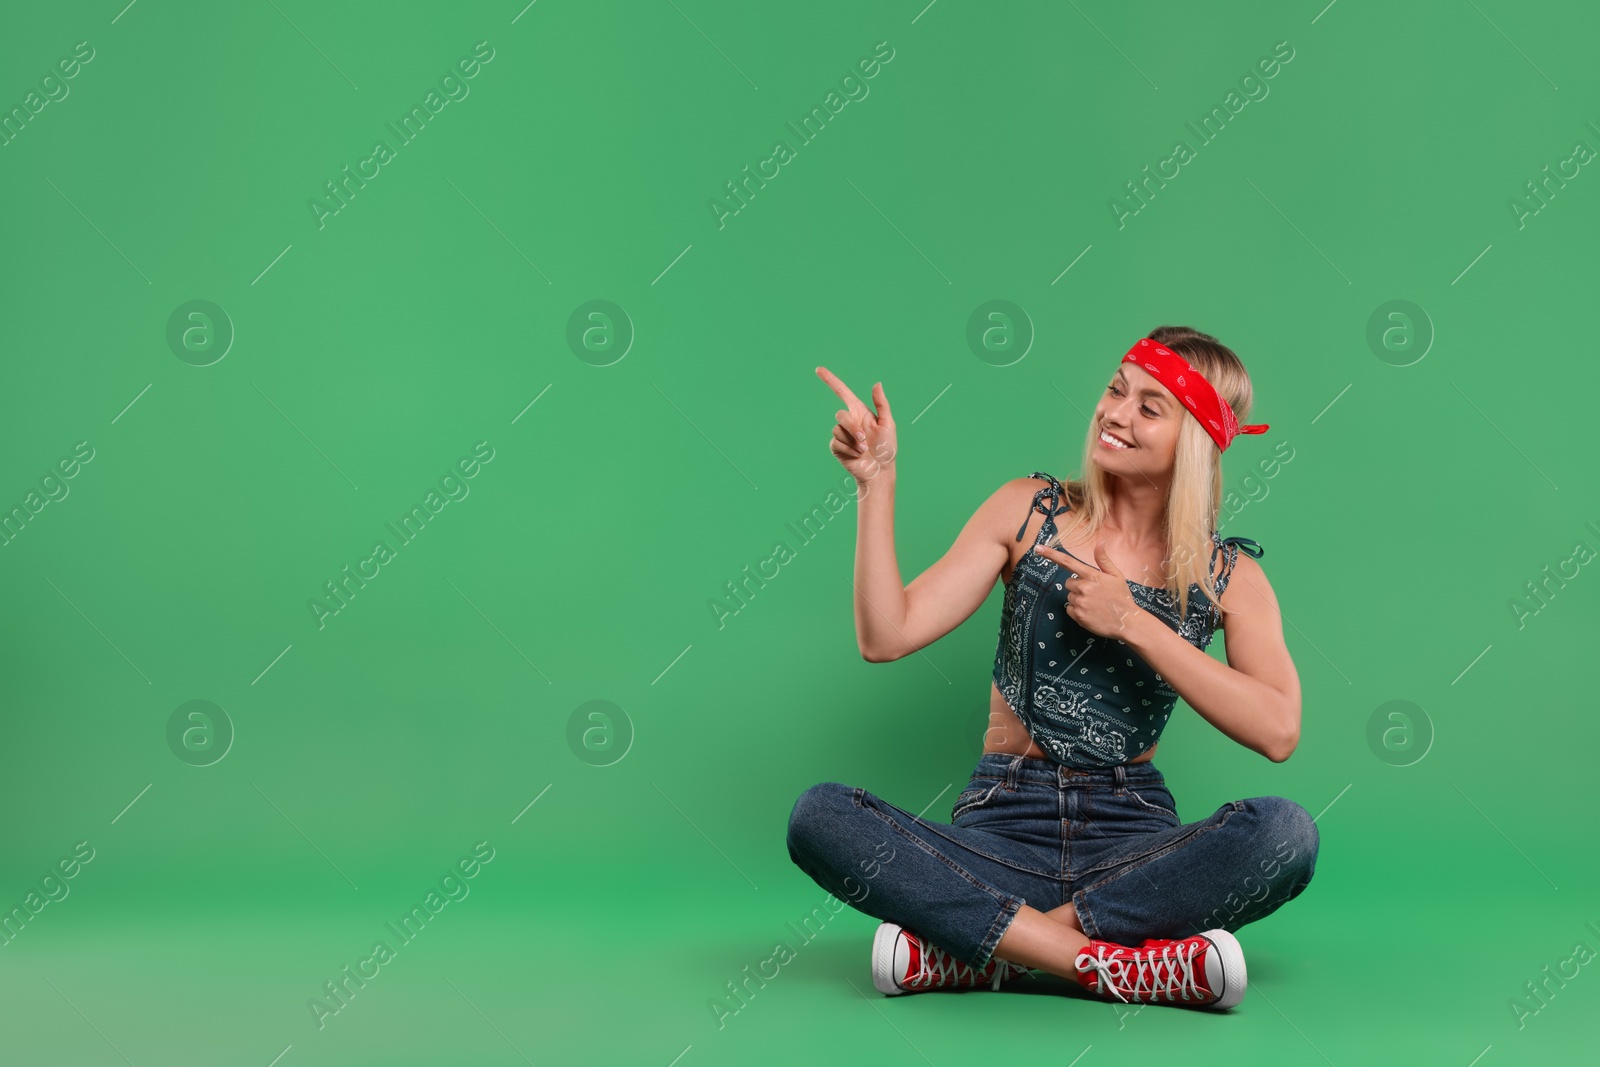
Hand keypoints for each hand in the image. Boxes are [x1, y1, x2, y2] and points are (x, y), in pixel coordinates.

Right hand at [816, 366, 896, 484]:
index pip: (842, 392)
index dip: (830, 380)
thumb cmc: (887, 448)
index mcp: (860, 412)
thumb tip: (877, 383)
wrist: (880, 471)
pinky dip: (848, 450)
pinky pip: (836, 442)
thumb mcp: (888, 424)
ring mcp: (841, 434)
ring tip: (864, 450)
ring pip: (837, 429)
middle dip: (852, 428)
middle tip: (864, 440)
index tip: (818, 369)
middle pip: (840, 415)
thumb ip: (882, 404)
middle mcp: (849, 421)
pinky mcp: (836, 447)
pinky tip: (856, 455)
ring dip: (852, 441)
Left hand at [1033, 539, 1146, 639]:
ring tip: (1094, 604)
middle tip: (1093, 593)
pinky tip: (1090, 612)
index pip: (1068, 562)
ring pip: (1069, 596)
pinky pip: (1069, 609)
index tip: (1038, 548)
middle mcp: (1083, 587)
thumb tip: (1100, 541)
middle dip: (1078, 586)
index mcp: (1092, 575)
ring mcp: (1079, 602)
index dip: (1051, 555)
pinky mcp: (1077, 615)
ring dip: (1078, 599)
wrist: (1126, 621)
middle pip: (1068, 582)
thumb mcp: (1116, 575)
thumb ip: (1103, 559)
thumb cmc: (1121, 597)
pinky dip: (1077, 611)